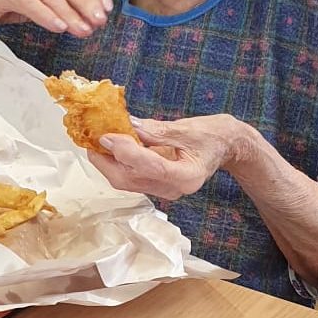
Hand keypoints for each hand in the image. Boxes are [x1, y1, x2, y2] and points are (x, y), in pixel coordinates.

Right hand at [0, 0, 111, 41]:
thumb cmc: (5, 6)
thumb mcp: (40, 3)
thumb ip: (62, 5)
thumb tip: (90, 17)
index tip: (108, 8)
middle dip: (86, 3)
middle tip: (98, 21)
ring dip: (69, 13)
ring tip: (82, 30)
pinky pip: (29, 1)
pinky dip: (45, 14)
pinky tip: (58, 27)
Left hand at [88, 115, 247, 200]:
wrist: (225, 146)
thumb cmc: (212, 135)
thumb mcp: (186, 127)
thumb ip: (156, 130)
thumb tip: (127, 125)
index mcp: (187, 177)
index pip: (150, 167)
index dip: (125, 151)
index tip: (106, 136)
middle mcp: (174, 189)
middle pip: (131, 180)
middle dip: (106, 160)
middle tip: (92, 138)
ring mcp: (165, 191)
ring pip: (127, 182)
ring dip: (107, 162)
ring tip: (96, 141)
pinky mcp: (157, 187)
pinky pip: (131, 178)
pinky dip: (117, 163)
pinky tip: (111, 147)